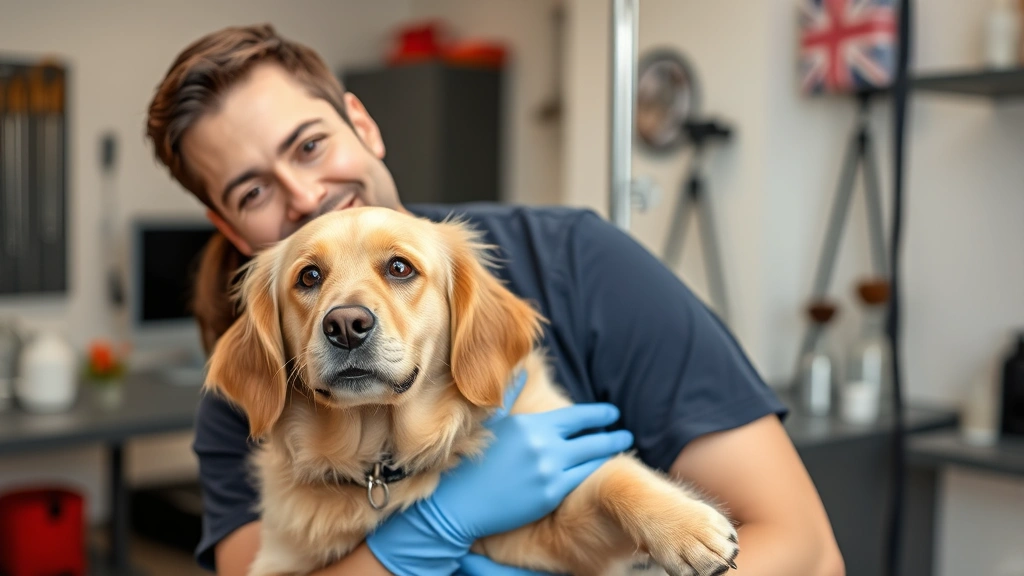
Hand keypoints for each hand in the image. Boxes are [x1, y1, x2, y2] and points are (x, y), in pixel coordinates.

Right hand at [366, 371, 632, 575]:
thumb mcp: (491, 422)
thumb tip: (521, 373)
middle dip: (611, 435)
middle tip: (625, 433)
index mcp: (530, 424)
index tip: (612, 414)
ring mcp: (548, 470)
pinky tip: (604, 471)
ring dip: (608, 453)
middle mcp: (543, 444)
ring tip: (620, 450)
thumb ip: (509, 396)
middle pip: (591, 437)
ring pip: (591, 459)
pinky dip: (596, 473)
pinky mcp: (549, 494)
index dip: (599, 415)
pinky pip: (582, 480)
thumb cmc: (469, 461)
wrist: (456, 503)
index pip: (576, 416)